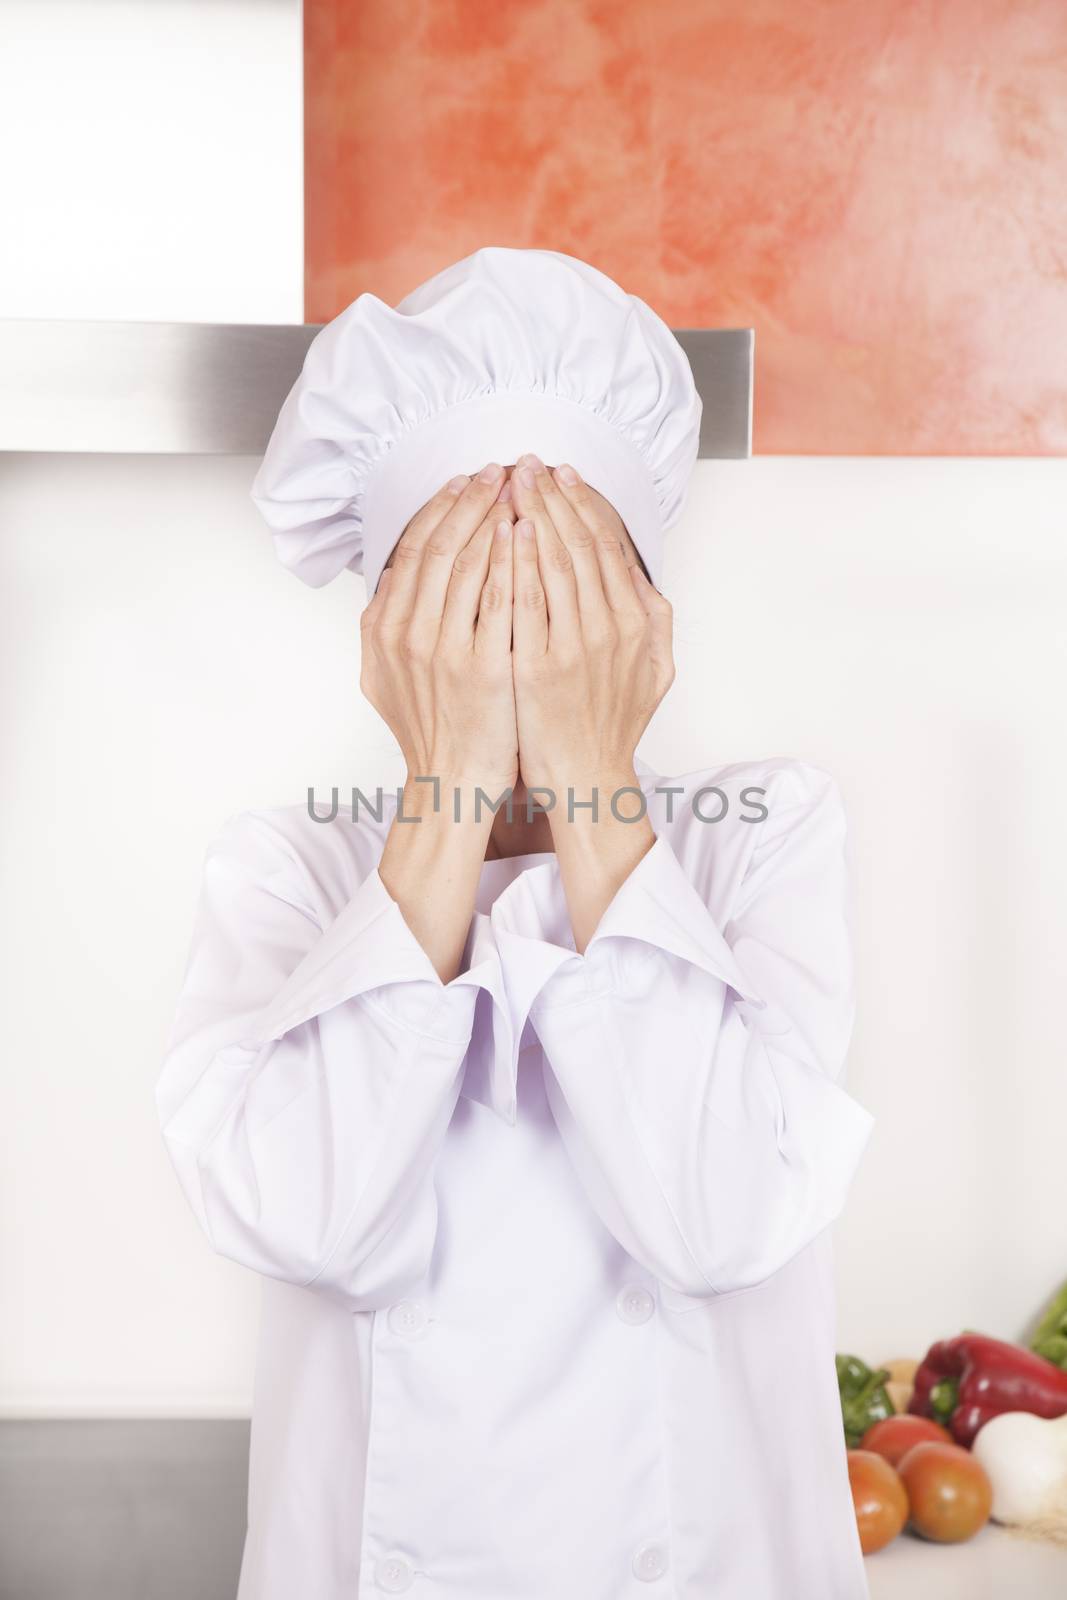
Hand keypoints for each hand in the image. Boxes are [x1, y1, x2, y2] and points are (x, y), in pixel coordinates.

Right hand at [360, 466, 517, 791]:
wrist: (453, 781)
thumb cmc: (433, 727)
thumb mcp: (388, 673)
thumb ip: (390, 621)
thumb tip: (396, 572)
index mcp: (383, 629)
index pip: (414, 549)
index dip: (441, 508)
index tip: (466, 480)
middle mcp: (406, 636)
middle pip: (440, 546)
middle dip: (471, 500)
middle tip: (500, 470)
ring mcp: (443, 652)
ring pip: (468, 565)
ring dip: (494, 518)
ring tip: (520, 488)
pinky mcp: (482, 670)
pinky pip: (500, 601)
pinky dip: (512, 561)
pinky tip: (528, 534)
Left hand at [508, 457, 673, 797]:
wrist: (587, 779)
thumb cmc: (611, 725)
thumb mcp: (653, 670)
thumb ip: (651, 618)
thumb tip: (638, 572)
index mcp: (640, 622)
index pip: (610, 545)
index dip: (585, 503)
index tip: (563, 475)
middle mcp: (614, 628)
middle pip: (582, 542)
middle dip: (554, 496)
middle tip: (529, 462)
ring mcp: (577, 647)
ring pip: (555, 562)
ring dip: (533, 514)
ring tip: (511, 481)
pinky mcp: (540, 667)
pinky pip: (526, 600)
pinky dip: (517, 560)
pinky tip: (504, 530)